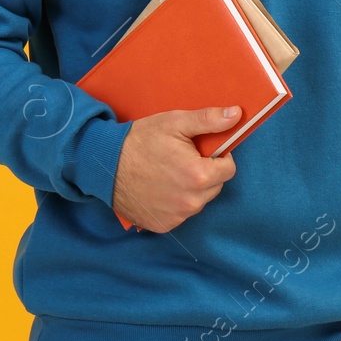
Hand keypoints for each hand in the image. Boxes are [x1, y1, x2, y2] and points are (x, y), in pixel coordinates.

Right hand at [111, 106, 238, 232]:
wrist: (103, 164)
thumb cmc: (139, 141)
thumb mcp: (175, 123)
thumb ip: (209, 120)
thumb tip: (236, 115)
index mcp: (198, 175)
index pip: (229, 169)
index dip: (219, 157)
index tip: (201, 151)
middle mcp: (191, 201)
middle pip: (215, 186)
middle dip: (206, 173)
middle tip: (183, 159)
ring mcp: (177, 217)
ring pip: (199, 201)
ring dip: (191, 189)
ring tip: (169, 173)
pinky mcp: (163, 225)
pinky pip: (181, 214)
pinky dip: (176, 202)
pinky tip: (160, 188)